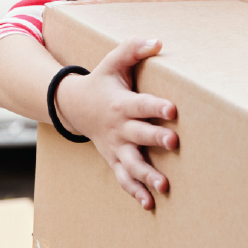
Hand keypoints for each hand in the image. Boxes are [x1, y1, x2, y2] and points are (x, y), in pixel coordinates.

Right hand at [55, 38, 177, 210]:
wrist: (73, 106)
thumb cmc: (102, 82)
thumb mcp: (113, 61)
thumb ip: (134, 49)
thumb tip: (158, 42)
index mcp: (122, 103)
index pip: (141, 104)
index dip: (156, 106)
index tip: (172, 110)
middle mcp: (119, 128)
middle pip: (139, 134)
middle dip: (156, 138)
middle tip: (173, 142)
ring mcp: (116, 146)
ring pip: (132, 163)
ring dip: (147, 175)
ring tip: (164, 186)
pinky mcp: (114, 159)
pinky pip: (124, 179)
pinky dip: (135, 192)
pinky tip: (150, 204)